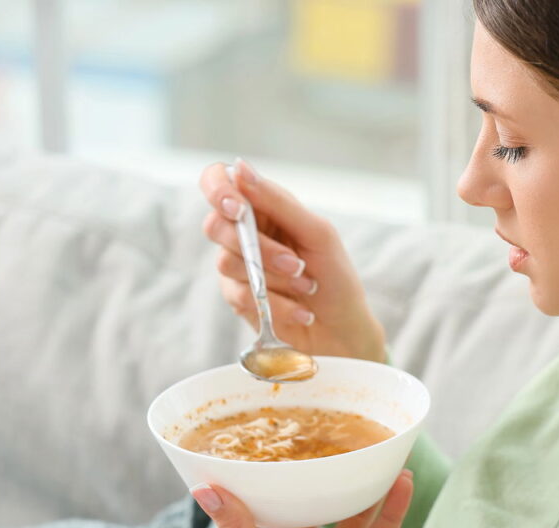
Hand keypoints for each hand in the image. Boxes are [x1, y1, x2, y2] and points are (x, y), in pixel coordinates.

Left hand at [192, 469, 413, 527]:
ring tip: (384, 460)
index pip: (279, 510)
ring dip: (373, 491)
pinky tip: (404, 484)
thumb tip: (203, 489)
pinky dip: (395, 511)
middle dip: (336, 485)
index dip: (288, 483)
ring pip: (359, 521)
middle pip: (325, 512)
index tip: (296, 450)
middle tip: (346, 450)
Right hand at [199, 158, 386, 362]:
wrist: (343, 329)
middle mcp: (245, 232)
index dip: (219, 190)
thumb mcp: (316, 233)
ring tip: (306, 287)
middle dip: (259, 249)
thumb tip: (239, 168)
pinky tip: (301, 311)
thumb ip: (277, 202)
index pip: (219, 180)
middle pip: (216, 225)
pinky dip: (276, 304)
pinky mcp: (238, 298)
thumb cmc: (336, 277)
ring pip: (227, 262)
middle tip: (295, 264)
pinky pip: (240, 295)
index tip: (237, 209)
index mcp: (264, 207)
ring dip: (274, 279)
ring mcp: (238, 265)